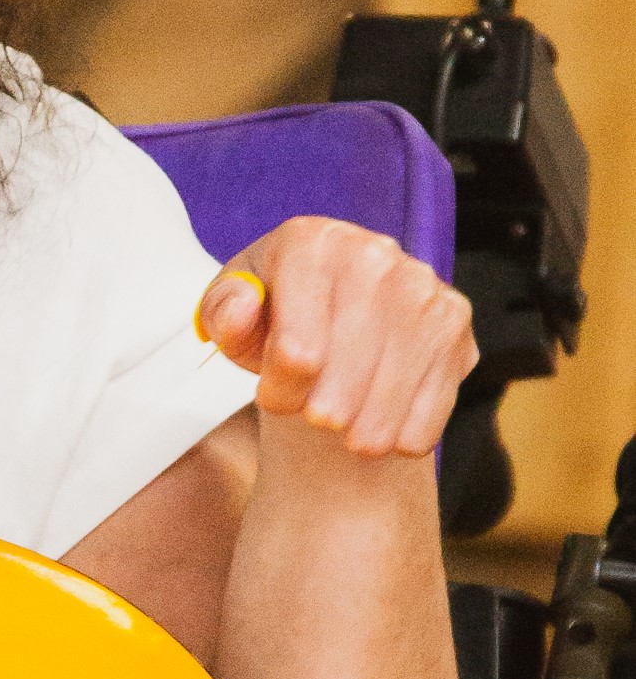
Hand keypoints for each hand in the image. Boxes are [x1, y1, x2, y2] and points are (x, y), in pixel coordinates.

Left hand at [197, 217, 475, 459]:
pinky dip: (408, 432)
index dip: (282, 389)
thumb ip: (223, 313)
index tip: (273, 398)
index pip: (297, 346)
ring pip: (396, 387)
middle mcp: (374, 254)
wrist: (332, 312)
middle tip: (315, 422)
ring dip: (368, 430)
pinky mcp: (455, 319)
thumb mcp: (230, 312)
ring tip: (348, 436)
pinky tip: (384, 429)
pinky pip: (436, 397)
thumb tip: (241, 310)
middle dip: (325, 411)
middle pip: (350, 367)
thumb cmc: (273, 317)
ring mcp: (422, 286)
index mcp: (311, 243)